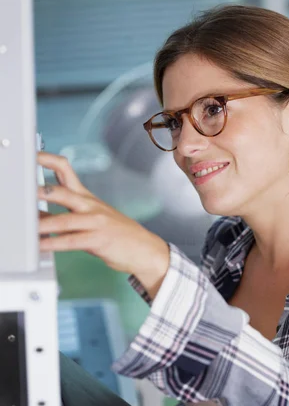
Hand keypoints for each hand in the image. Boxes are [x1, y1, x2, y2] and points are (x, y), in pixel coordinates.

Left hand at [37, 152, 169, 297]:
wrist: (146, 250)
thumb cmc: (117, 236)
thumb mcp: (91, 221)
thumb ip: (64, 217)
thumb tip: (37, 217)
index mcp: (88, 197)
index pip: (66, 170)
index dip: (47, 160)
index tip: (31, 155)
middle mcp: (91, 206)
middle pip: (64, 191)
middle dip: (42, 191)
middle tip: (25, 191)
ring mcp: (96, 222)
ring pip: (65, 219)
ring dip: (43, 224)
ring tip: (27, 227)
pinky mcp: (99, 240)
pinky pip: (71, 241)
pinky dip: (53, 244)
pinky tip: (42, 246)